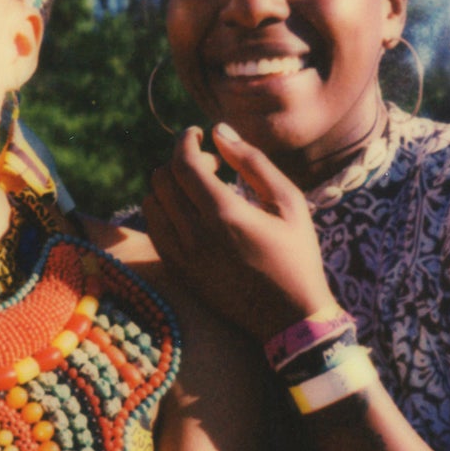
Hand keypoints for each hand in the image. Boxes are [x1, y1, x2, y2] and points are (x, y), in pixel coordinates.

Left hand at [143, 124, 337, 343]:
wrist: (290, 319)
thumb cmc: (297, 255)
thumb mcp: (288, 202)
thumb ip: (252, 162)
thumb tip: (220, 131)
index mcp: (224, 213)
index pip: (182, 162)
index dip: (186, 139)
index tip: (198, 133)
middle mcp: (195, 234)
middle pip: (162, 179)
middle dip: (181, 161)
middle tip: (210, 166)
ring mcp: (182, 256)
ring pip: (152, 203)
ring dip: (170, 187)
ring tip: (201, 191)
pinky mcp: (178, 272)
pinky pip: (154, 230)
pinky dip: (165, 213)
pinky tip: (192, 215)